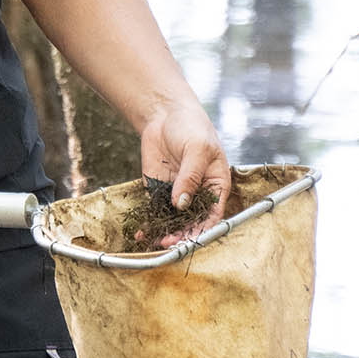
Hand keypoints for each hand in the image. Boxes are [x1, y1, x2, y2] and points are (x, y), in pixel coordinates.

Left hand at [139, 96, 229, 245]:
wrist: (164, 114)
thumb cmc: (191, 127)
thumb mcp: (197, 149)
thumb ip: (190, 177)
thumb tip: (181, 203)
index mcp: (216, 185)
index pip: (213, 214)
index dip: (204, 229)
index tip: (191, 239)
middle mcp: (198, 194)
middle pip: (193, 222)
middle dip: (182, 235)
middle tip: (169, 244)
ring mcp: (178, 193)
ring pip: (174, 221)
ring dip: (166, 234)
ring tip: (155, 243)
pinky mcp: (159, 191)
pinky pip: (155, 212)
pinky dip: (150, 224)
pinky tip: (142, 233)